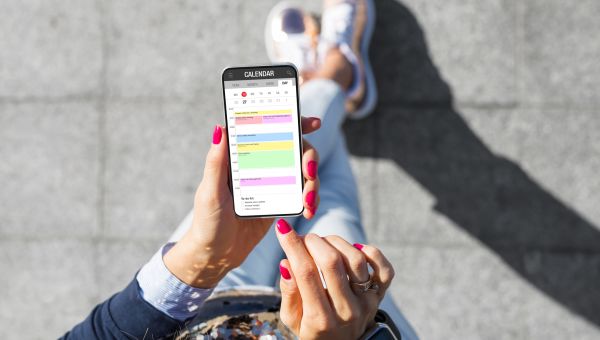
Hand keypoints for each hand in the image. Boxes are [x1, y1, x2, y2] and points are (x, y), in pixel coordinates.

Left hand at [164, 117, 320, 287]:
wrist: (216, 255)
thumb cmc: (207, 222)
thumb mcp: (210, 192)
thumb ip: (216, 162)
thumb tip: (221, 128)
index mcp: (242, 157)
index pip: (270, 131)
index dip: (294, 123)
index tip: (314, 123)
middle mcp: (260, 165)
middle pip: (295, 149)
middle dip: (309, 157)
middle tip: (310, 172)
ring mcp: (272, 183)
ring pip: (303, 172)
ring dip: (313, 183)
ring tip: (309, 202)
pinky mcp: (280, 202)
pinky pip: (302, 194)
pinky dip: (310, 199)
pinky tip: (308, 210)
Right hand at [275, 219, 394, 339]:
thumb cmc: (313, 330)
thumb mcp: (292, 319)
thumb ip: (289, 292)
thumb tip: (286, 263)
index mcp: (320, 318)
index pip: (306, 273)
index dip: (292, 246)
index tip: (283, 228)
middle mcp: (346, 310)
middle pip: (331, 262)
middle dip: (312, 241)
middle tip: (304, 239)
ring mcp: (366, 302)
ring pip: (355, 259)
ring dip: (335, 242)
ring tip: (323, 244)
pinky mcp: (379, 295)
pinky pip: (384, 269)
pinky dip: (371, 252)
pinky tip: (354, 248)